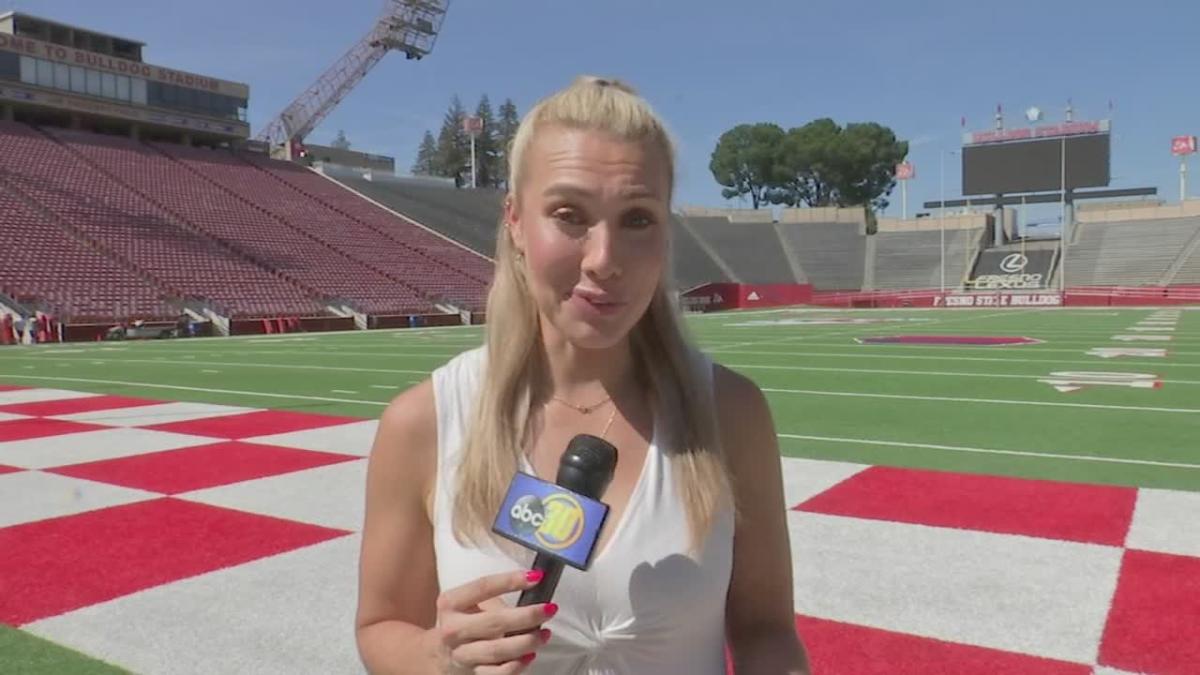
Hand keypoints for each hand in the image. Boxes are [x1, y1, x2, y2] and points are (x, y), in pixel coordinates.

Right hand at [433, 569, 555, 673]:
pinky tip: (530, 655)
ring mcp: (462, 654)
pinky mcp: (472, 673)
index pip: (483, 587)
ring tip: (545, 633)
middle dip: (527, 615)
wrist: (438, 653)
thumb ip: (494, 598)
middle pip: (494, 621)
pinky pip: (498, 672)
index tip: (536, 577)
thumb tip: (531, 591)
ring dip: (527, 641)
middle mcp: (453, 629)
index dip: (511, 581)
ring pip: (498, 650)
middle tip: (549, 609)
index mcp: (451, 603)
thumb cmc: (462, 621)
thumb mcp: (468, 602)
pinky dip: (517, 665)